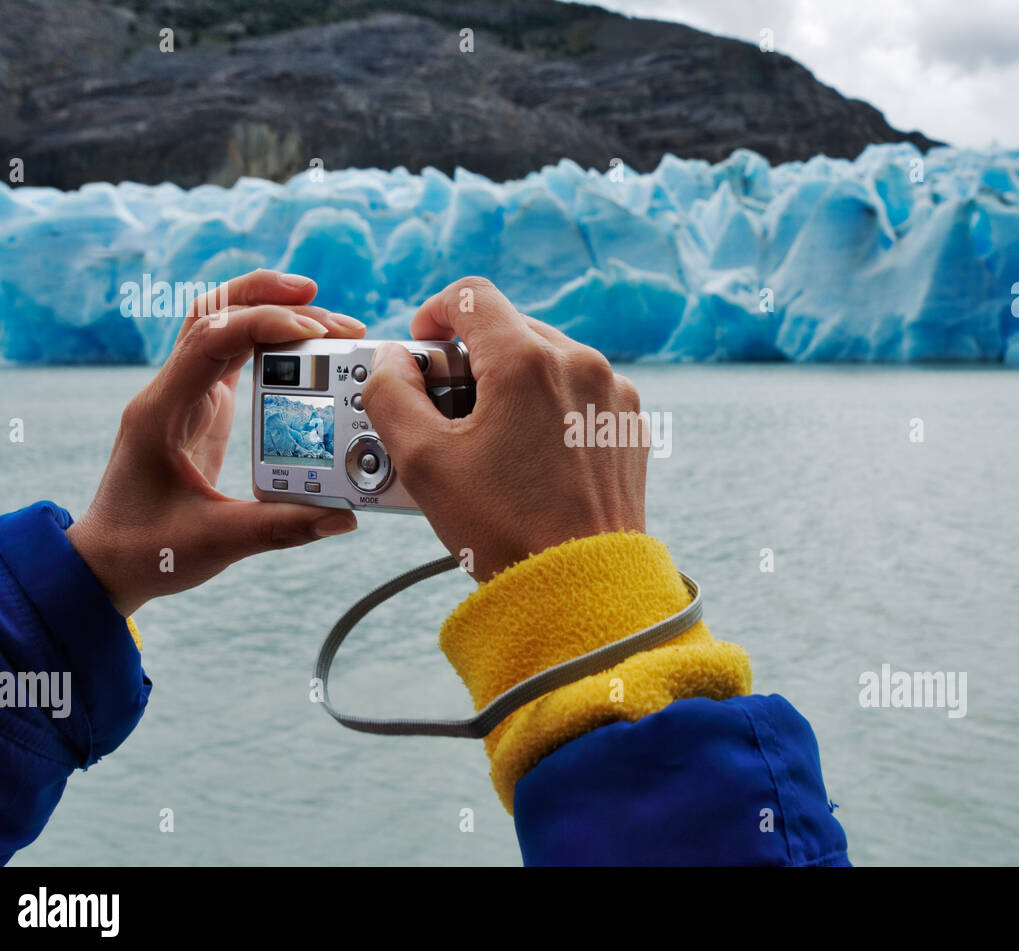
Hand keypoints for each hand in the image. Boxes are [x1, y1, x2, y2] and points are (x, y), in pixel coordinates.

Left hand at [67, 270, 365, 615]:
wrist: (107, 562)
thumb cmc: (147, 551)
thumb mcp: (215, 542)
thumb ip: (281, 528)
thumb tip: (344, 518)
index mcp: (163, 412)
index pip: (210, 339)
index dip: (264, 325)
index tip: (315, 334)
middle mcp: (171, 392)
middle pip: (216, 312)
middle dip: (274, 301)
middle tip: (336, 317)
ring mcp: (186, 396)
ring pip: (226, 326)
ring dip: (274, 313)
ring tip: (331, 323)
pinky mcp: (203, 408)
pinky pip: (236, 356)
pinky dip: (271, 341)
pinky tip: (310, 345)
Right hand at [362, 277, 645, 581]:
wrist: (583, 586)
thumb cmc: (505, 529)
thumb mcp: (422, 462)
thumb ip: (389, 394)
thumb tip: (391, 360)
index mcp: (526, 361)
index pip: (471, 296)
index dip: (435, 313)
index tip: (423, 346)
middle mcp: (579, 363)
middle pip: (510, 328)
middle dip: (472, 357)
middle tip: (446, 408)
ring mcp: (612, 393)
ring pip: (547, 360)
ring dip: (511, 382)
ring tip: (489, 439)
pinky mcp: (629, 424)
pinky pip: (580, 393)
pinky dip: (549, 407)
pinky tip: (530, 456)